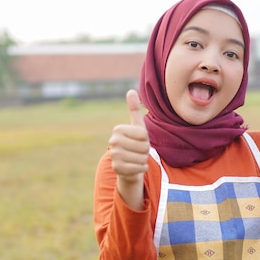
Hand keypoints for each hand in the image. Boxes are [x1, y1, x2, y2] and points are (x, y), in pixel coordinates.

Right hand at [108, 90, 149, 208]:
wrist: (129, 165)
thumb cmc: (135, 143)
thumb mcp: (137, 126)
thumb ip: (134, 109)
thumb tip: (131, 91)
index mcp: (118, 129)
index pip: (143, 135)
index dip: (146, 140)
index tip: (139, 141)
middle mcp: (113, 141)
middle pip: (143, 147)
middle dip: (145, 151)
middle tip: (138, 151)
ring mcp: (114, 155)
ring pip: (141, 158)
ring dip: (143, 160)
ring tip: (137, 158)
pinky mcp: (116, 168)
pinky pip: (138, 168)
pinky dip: (141, 168)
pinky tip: (136, 167)